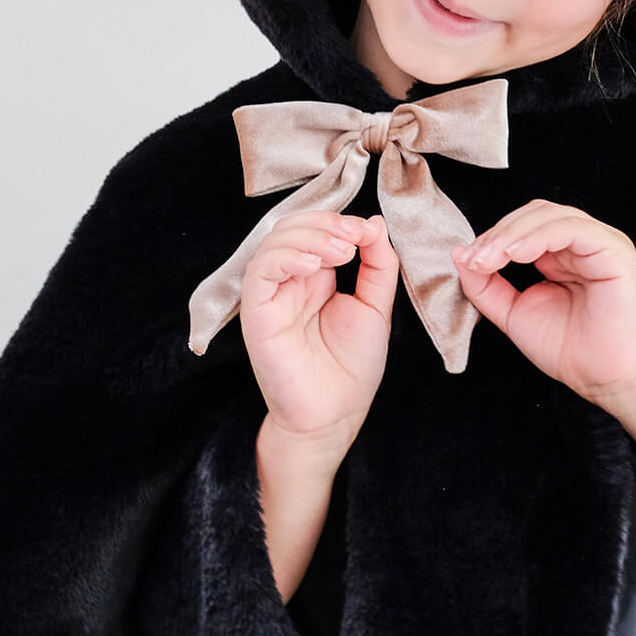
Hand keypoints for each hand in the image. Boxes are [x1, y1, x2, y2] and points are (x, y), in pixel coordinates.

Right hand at [240, 211, 397, 458]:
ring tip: (342, 252)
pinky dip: (287, 257)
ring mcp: (272, 295)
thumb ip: (378, 264)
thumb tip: (375, 222)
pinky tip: (315, 264)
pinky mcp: (256, 312)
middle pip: (293, 227)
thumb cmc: (352, 366)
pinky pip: (260, 271)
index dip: (340, 220)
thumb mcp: (375, 305)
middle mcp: (291, 281)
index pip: (317, 229)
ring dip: (310, 235)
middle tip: (354, 236)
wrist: (335, 414)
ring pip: (274, 241)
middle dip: (326, 222)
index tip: (367, 231)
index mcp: (317, 277)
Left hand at [452, 200, 635, 409]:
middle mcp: (581, 243)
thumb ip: (486, 285)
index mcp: (561, 253)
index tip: (468, 261)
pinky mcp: (615, 250)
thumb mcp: (513, 312)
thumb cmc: (568, 349)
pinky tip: (517, 253)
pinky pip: (575, 229)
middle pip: (535, 214)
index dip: (493, 236)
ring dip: (514, 232)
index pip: (523, 225)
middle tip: (477, 259)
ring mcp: (600, 243)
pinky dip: (540, 236)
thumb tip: (460, 254)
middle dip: (500, 232)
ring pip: (552, 215)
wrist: (603, 380)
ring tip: (492, 258)